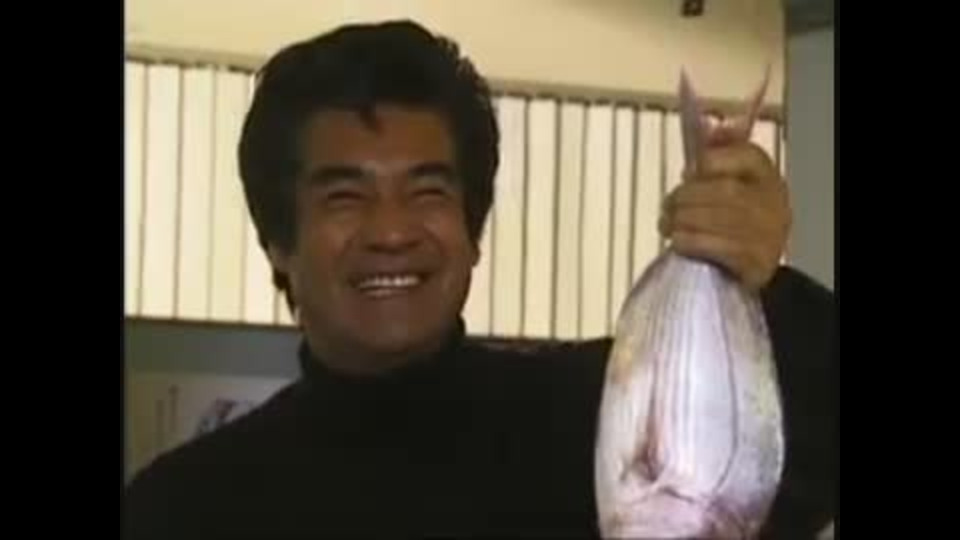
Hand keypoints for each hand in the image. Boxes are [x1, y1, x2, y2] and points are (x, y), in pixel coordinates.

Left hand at [659, 134, 790, 290]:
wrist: (750, 267)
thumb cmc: (732, 219)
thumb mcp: (729, 181)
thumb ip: (718, 152)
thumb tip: (707, 125)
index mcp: (767, 176)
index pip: (747, 156)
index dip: (713, 161)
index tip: (686, 174)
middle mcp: (774, 203)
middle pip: (725, 191)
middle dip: (686, 198)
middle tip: (666, 207)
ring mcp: (768, 235)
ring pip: (718, 219)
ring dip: (682, 221)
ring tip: (667, 225)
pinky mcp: (756, 263)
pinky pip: (718, 247)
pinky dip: (691, 242)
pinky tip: (678, 242)